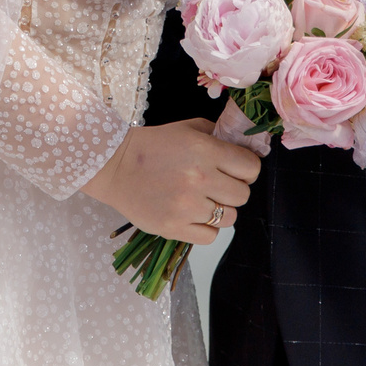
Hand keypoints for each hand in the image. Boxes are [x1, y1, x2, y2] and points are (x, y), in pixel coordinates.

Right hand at [82, 117, 259, 244]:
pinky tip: (192, 214)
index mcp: (204, 150)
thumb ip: (217, 135)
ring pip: (230, 218)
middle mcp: (199, 178)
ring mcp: (188, 206)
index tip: (237, 170)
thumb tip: (243, 146)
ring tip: (202, 200)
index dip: (247, 169)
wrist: (114, 165)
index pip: (251, 167)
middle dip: (233, 189)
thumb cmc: (151, 146)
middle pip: (243, 195)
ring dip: (220, 210)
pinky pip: (210, 236)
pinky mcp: (175, 227)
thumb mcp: (186, 129)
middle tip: (217, 185)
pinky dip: (205, 227)